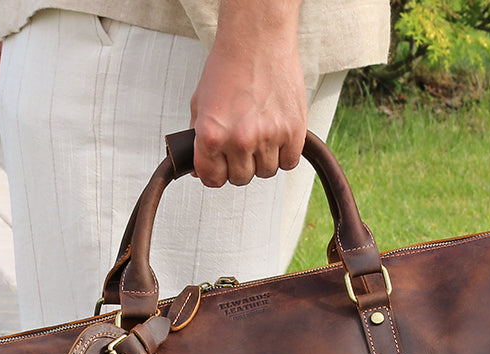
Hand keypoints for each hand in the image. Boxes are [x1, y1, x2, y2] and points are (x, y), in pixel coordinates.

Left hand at [189, 0, 306, 186]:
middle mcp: (240, 139)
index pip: (212, 179)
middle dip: (240, 164)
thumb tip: (198, 170)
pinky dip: (284, 154)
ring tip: (260, 132)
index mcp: (212, 135)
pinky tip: (277, 134)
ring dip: (263, 159)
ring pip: (266, 172)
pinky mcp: (293, 130)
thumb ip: (197, 138)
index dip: (215, 173)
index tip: (220, 166)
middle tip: (242, 143)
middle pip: (241, 178)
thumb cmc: (228, 65)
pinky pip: (289, 162)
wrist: (258, 38)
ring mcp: (269, 136)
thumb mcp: (200, 102)